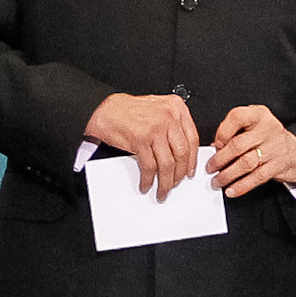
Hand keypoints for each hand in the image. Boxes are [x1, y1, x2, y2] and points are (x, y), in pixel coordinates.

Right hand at [85, 93, 199, 199]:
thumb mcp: (158, 109)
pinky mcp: (140, 140)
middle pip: (182, 153)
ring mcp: (155, 128)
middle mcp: (168, 116)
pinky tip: (146, 183)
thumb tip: (181, 149)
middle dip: (179, 174)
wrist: (103, 109)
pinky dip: (148, 179)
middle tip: (176, 183)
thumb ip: (172, 124)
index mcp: (176, 107)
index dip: (192, 159)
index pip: (192, 139)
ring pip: (168, 163)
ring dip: (166, 181)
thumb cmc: (127, 110)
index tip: (190, 170)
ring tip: (162, 189)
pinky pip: (149, 166)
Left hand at [207, 104, 295, 198]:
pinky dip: (241, 186)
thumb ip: (235, 133)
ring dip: (228, 175)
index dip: (222, 132)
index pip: (237, 117)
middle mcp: (268, 128)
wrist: (294, 153)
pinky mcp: (279, 165)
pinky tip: (232, 190)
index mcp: (259, 114)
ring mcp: (275, 147)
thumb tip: (213, 149)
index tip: (215, 145)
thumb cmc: (268, 138)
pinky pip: (257, 177)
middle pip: (238, 144)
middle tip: (210, 167)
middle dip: (220, 159)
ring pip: (245, 163)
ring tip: (217, 181)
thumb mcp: (253, 127)